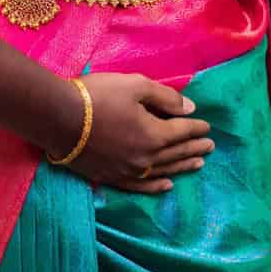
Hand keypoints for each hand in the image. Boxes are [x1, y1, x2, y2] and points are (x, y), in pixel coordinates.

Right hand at [69, 73, 212, 193]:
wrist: (60, 118)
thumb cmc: (98, 96)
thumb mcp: (134, 85)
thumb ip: (164, 97)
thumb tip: (189, 108)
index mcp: (154, 134)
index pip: (181, 131)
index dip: (196, 127)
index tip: (207, 126)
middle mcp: (147, 158)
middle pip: (176, 152)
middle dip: (194, 147)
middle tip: (210, 146)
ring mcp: (130, 171)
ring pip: (164, 170)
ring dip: (182, 166)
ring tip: (198, 164)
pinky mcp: (113, 178)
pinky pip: (142, 187)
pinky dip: (157, 186)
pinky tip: (167, 184)